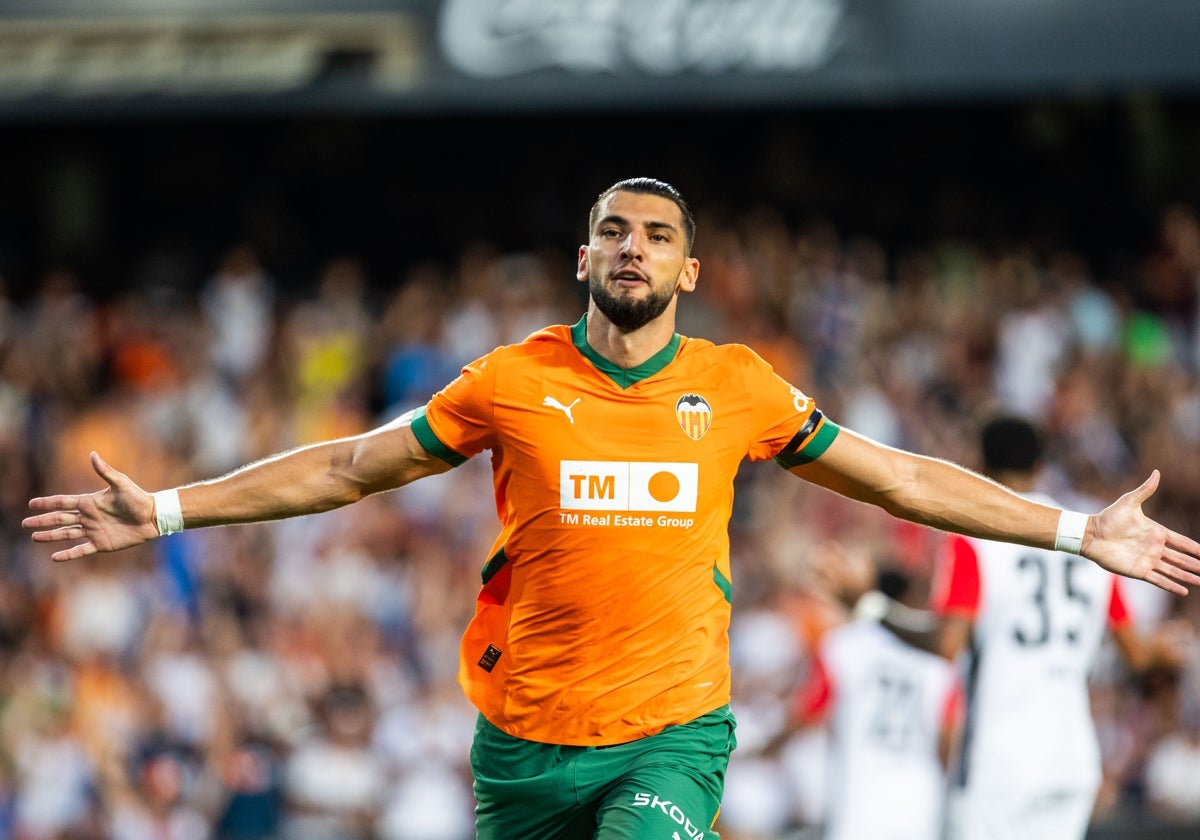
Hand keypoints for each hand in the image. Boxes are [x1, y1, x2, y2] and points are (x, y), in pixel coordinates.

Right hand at [23, 452, 160, 561]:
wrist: (154, 517)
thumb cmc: (139, 498)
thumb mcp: (121, 484)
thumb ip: (105, 471)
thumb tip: (93, 454)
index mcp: (89, 502)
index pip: (63, 502)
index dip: (47, 503)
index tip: (31, 504)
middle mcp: (88, 517)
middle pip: (60, 519)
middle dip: (43, 521)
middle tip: (25, 523)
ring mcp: (93, 531)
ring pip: (66, 534)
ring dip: (50, 536)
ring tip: (34, 537)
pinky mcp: (101, 544)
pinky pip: (80, 550)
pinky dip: (68, 554)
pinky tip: (54, 557)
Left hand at [1085, 471, 1199, 595]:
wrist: (1091, 534)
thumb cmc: (1108, 517)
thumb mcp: (1129, 502)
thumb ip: (1145, 490)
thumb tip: (1156, 472)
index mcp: (1157, 533)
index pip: (1182, 542)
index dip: (1195, 548)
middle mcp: (1155, 548)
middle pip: (1181, 559)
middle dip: (1196, 565)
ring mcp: (1148, 560)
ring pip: (1174, 571)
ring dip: (1188, 577)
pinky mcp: (1138, 571)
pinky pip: (1159, 580)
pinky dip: (1171, 585)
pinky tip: (1184, 590)